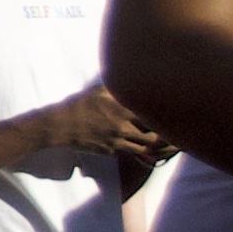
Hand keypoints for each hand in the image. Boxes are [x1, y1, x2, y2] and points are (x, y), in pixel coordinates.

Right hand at [41, 82, 177, 168]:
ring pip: (145, 147)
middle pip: (153, 136)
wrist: (60, 125)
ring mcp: (117, 139)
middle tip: (172, 135)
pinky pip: (130, 152)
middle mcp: (121, 125)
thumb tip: (131, 79)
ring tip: (161, 143)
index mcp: (120, 107)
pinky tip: (139, 146)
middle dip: (164, 137)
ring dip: (153, 146)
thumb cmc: (78, 105)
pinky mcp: (112, 151)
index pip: (151, 115)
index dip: (164, 118)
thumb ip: (117, 88)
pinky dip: (137, 150)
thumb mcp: (97, 91)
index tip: (173, 117)